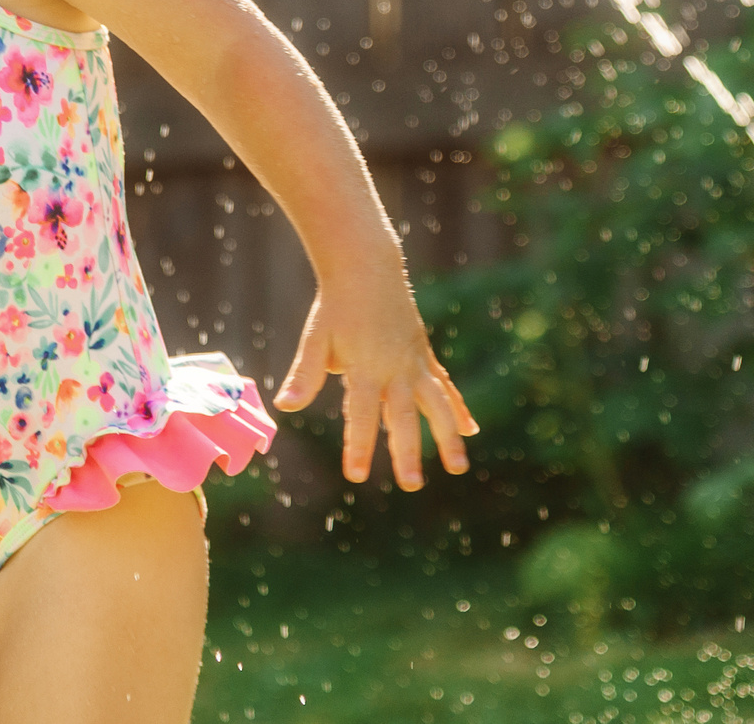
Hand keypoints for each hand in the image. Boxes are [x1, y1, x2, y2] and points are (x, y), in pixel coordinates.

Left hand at [273, 266, 477, 491]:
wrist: (365, 268)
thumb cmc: (335, 307)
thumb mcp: (315, 339)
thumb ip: (304, 375)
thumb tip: (284, 406)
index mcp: (364, 368)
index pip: (361, 416)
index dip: (359, 446)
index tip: (356, 475)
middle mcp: (394, 369)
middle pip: (402, 416)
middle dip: (407, 452)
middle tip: (411, 484)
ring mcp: (414, 362)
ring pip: (436, 404)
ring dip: (447, 436)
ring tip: (456, 467)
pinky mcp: (423, 355)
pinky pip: (444, 386)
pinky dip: (457, 408)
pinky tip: (470, 430)